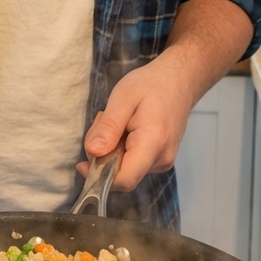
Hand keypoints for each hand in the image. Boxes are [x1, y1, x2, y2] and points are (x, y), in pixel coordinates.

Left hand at [76, 51, 194, 191]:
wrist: (179, 81)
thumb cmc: (151, 85)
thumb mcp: (122, 98)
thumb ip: (108, 127)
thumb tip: (92, 152)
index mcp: (153, 143)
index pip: (125, 180)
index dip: (99, 177)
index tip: (82, 162)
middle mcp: (161, 160)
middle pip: (121, 174)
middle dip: (103, 154)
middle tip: (104, 121)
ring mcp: (163, 162)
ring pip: (125, 168)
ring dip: (111, 150)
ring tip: (119, 120)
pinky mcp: (160, 160)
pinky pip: (133, 163)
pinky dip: (122, 149)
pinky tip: (127, 128)